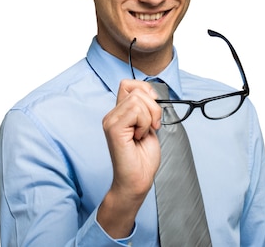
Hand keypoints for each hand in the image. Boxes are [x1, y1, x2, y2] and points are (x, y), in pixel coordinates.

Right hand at [97, 79, 161, 236]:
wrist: (137, 180)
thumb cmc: (143, 158)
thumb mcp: (148, 126)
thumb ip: (146, 109)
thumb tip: (151, 93)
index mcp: (120, 113)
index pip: (129, 84)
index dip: (146, 91)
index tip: (153, 110)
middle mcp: (112, 115)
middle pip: (138, 90)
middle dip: (154, 107)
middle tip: (151, 127)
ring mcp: (111, 121)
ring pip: (139, 100)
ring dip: (149, 118)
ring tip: (143, 134)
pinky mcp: (114, 129)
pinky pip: (136, 111)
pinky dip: (145, 124)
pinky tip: (138, 137)